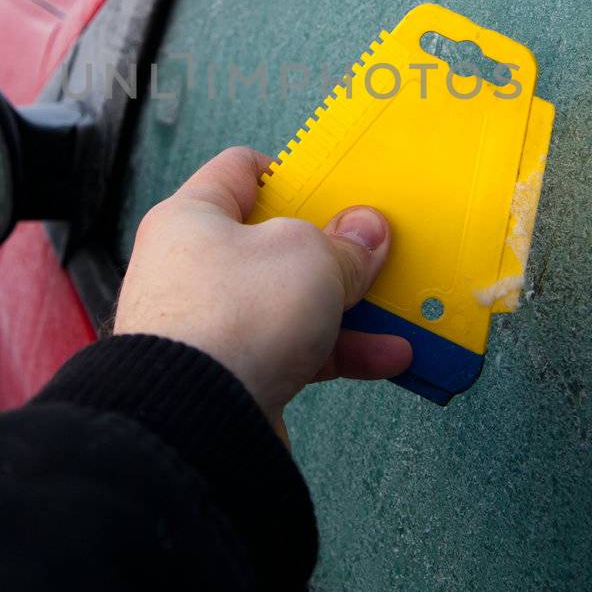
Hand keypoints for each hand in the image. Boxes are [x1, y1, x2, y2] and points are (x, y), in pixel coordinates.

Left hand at [114, 146, 412, 436]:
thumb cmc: (235, 314)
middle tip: (375, 252)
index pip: (239, 171)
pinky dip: (337, 352)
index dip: (291, 173)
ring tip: (398, 313)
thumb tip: (367, 231)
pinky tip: (385, 358)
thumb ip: (343, 242)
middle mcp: (193, 268)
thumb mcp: (308, 255)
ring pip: (289, 303)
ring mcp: (210, 325)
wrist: (195, 420)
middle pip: (272, 245)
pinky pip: (292, 352)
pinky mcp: (229, 374)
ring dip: (346, 308)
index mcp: (193, 217)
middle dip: (331, 251)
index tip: (337, 186)